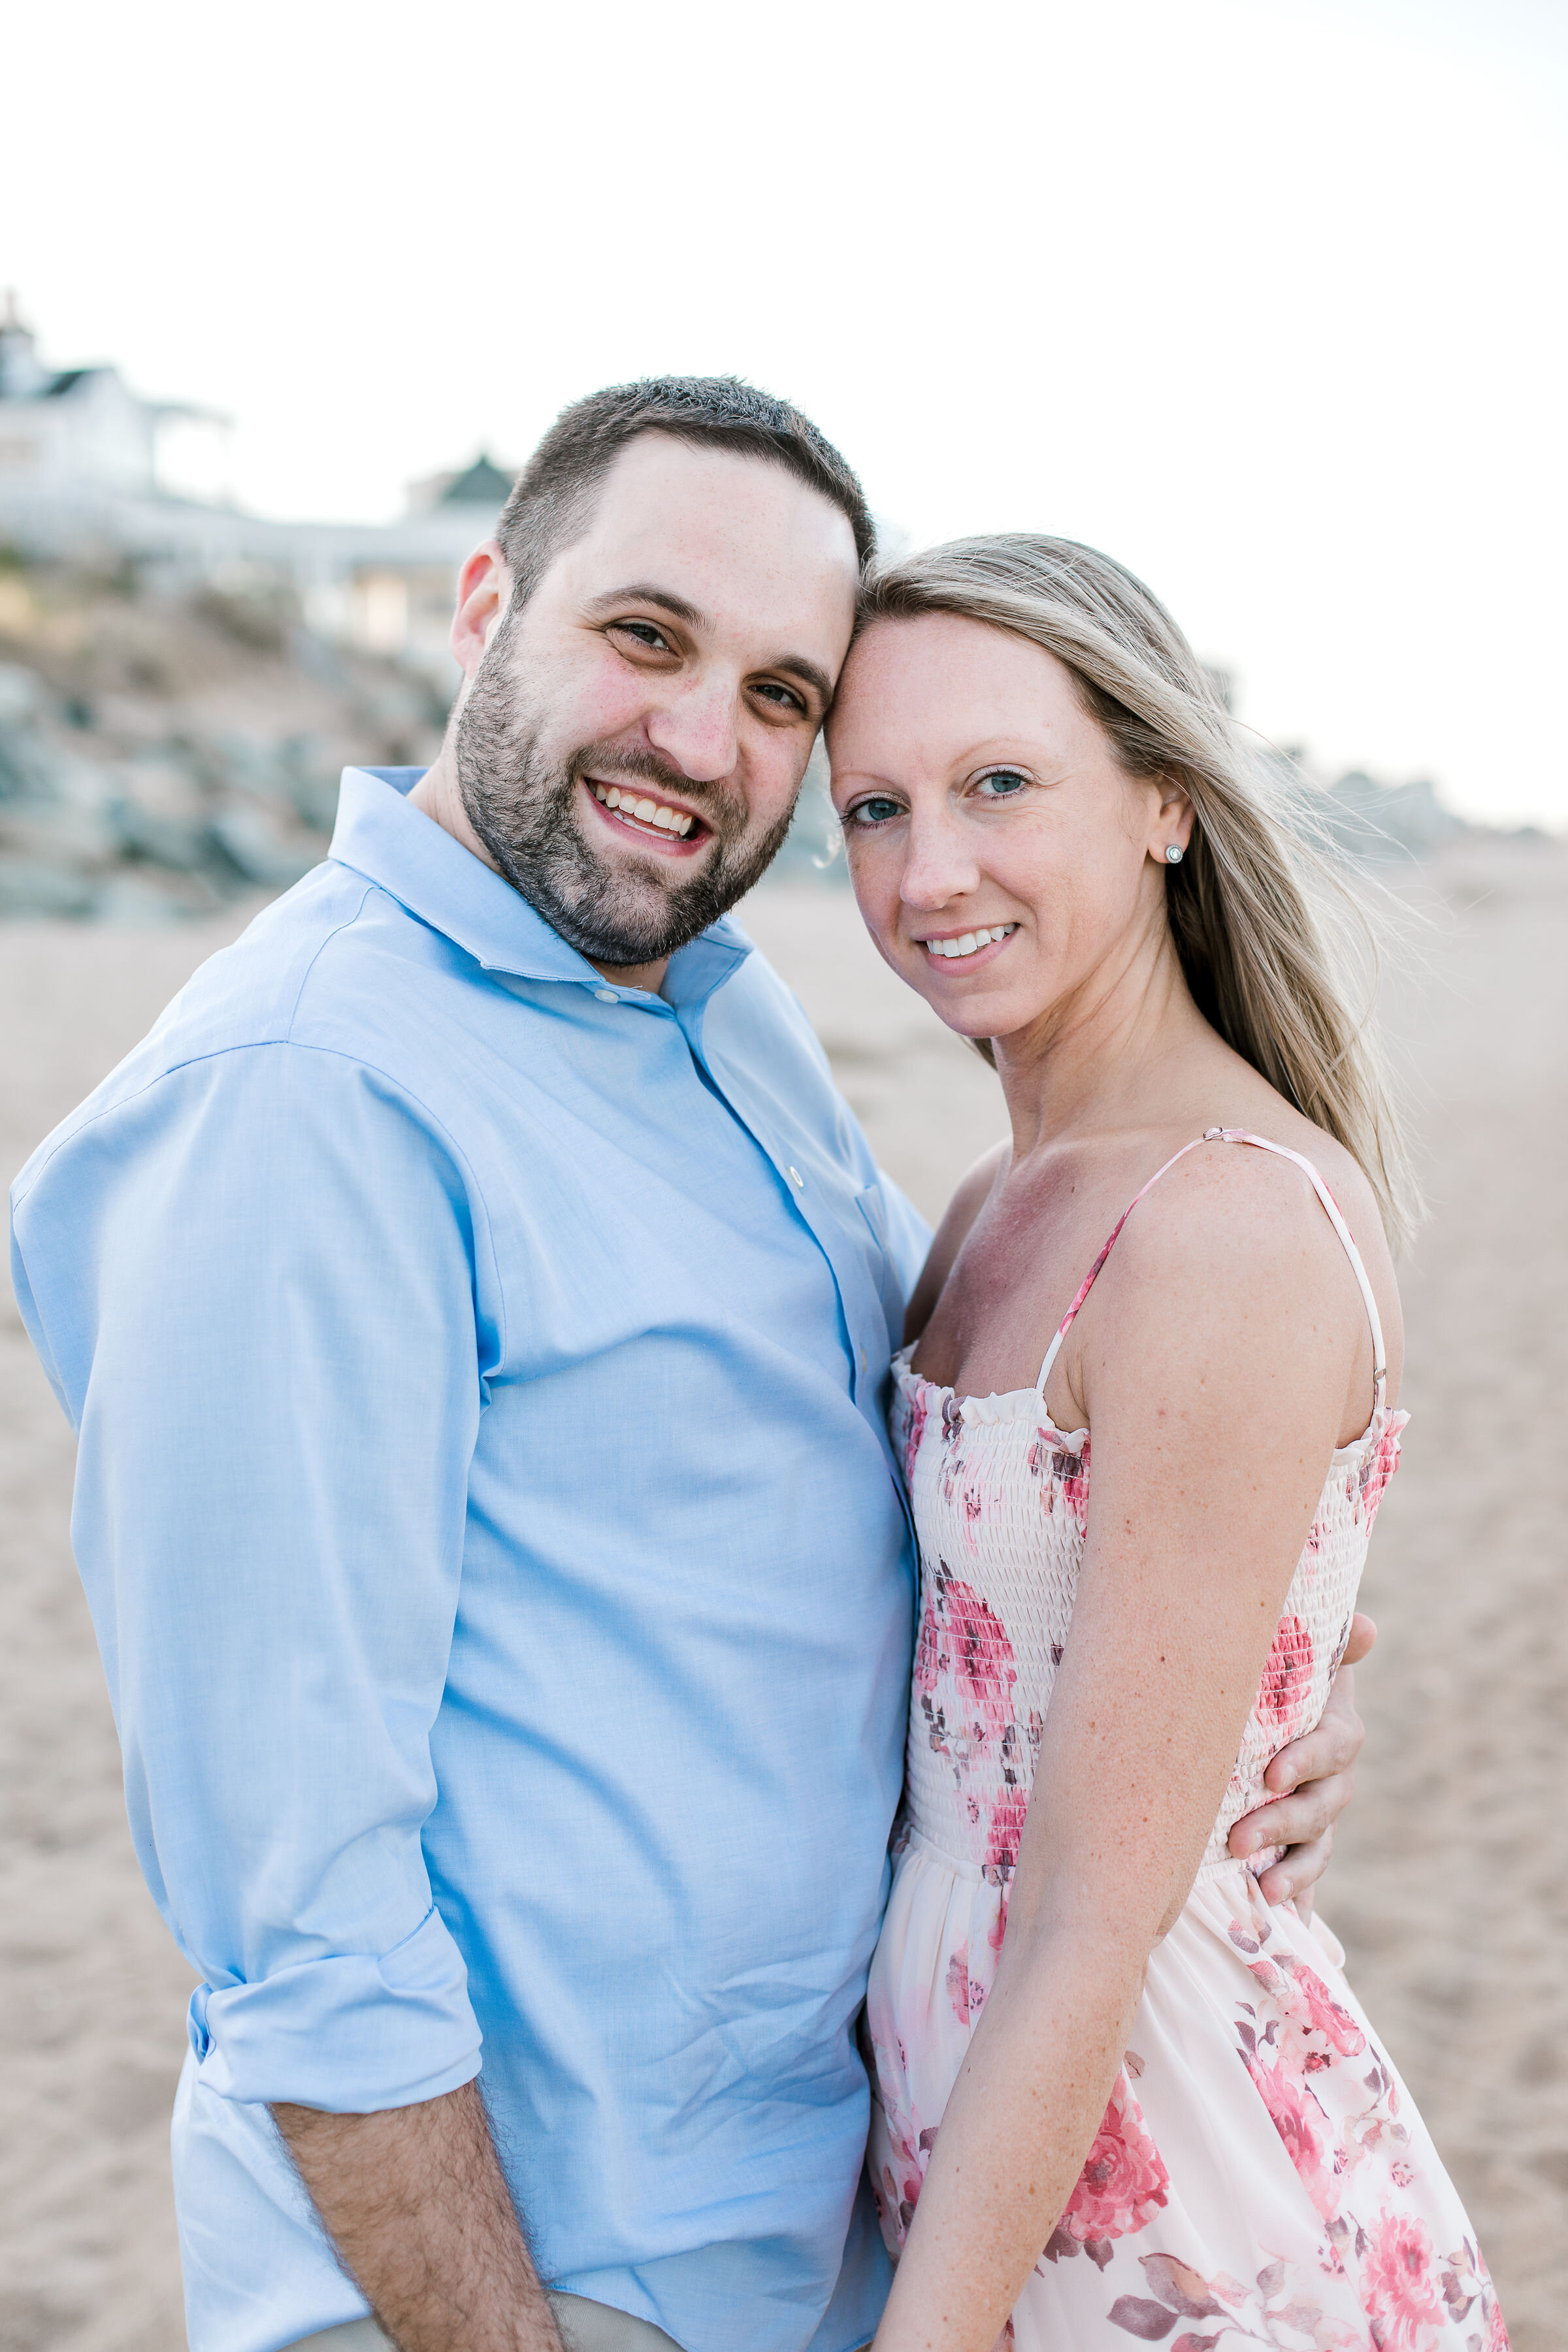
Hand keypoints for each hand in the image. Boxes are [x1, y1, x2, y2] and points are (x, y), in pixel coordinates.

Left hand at [1228, 1613, 1374, 1914]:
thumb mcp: (1294, 1654)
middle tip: (1238, 1839)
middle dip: (1282, 1825)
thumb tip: (1368, 1627)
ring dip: (1293, 1876)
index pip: (1332, 1750)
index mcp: (1334, 1734)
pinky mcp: (1293, 1849)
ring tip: (1265, 1893)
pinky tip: (1286, 1938)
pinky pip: (1302, 1887)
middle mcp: (1330, 1781)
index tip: (1271, 1774)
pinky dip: (1297, 1912)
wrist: (1260, 1699)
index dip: (1306, 1761)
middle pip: (1319, 1809)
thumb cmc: (1275, 1672)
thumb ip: (1327, 1641)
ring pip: (1315, 1852)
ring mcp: (1314, 1819)